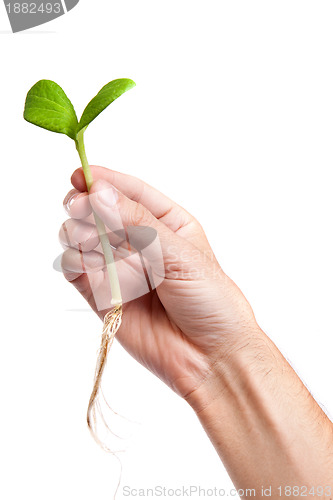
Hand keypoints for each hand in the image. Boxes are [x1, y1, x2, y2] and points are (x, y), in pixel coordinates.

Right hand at [60, 166, 258, 397]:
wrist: (210, 357)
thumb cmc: (210, 300)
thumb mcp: (181, 254)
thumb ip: (138, 223)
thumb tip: (99, 193)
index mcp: (165, 223)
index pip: (129, 192)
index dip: (103, 180)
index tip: (80, 175)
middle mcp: (138, 242)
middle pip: (97, 210)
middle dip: (84, 205)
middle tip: (82, 209)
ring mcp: (119, 267)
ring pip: (80, 236)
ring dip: (76, 232)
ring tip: (90, 241)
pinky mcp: (103, 294)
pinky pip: (75, 269)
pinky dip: (70, 261)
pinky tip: (83, 263)